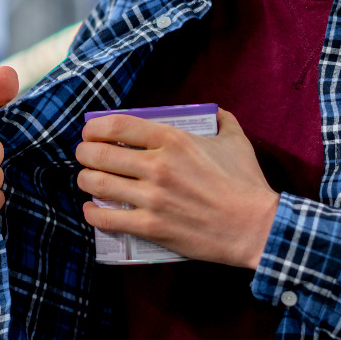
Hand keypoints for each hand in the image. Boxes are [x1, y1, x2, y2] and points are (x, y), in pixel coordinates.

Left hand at [76, 109, 280, 269]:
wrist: (256, 226)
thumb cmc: (246, 183)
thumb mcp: (235, 140)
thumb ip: (221, 120)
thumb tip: (214, 112)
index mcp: (173, 139)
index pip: (117, 125)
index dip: (95, 127)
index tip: (91, 132)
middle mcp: (158, 165)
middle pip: (99, 154)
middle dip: (84, 153)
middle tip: (85, 156)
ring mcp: (152, 198)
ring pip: (97, 184)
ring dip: (85, 180)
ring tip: (88, 179)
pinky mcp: (152, 227)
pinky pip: (107, 219)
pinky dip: (93, 213)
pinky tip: (93, 209)